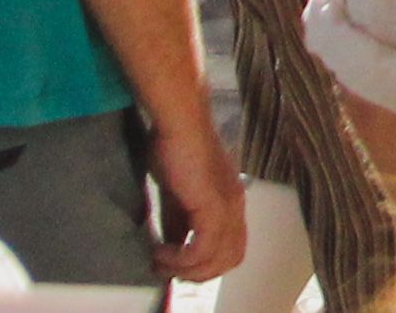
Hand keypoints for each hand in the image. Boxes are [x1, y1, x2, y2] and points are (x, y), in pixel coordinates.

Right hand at [144, 102, 248, 282]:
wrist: (180, 122)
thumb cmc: (176, 148)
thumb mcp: (177, 194)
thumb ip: (180, 221)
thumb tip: (174, 247)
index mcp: (231, 201)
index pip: (232, 247)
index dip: (205, 264)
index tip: (176, 266)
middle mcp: (236, 205)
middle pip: (231, 258)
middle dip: (198, 273)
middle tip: (168, 270)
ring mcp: (228, 205)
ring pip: (219, 259)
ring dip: (186, 269)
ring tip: (159, 262)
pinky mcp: (213, 205)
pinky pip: (203, 249)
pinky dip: (181, 259)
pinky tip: (161, 251)